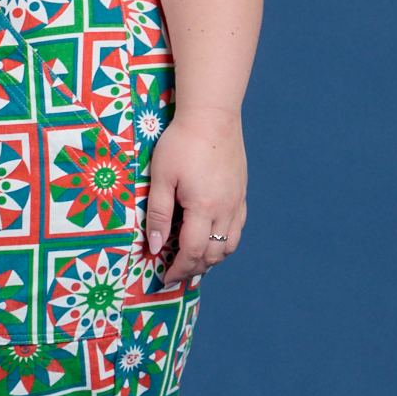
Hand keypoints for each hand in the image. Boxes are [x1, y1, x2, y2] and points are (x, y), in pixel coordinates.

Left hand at [145, 106, 247, 286]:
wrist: (212, 117)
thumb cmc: (181, 143)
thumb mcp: (161, 177)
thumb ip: (157, 214)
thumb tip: (155, 246)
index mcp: (204, 208)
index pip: (191, 252)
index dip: (178, 270)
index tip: (165, 278)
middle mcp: (226, 210)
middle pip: (213, 254)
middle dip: (194, 269)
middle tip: (176, 274)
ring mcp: (237, 202)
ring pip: (229, 245)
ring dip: (211, 259)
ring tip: (193, 263)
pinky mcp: (241, 193)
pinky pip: (237, 229)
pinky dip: (225, 243)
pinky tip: (212, 241)